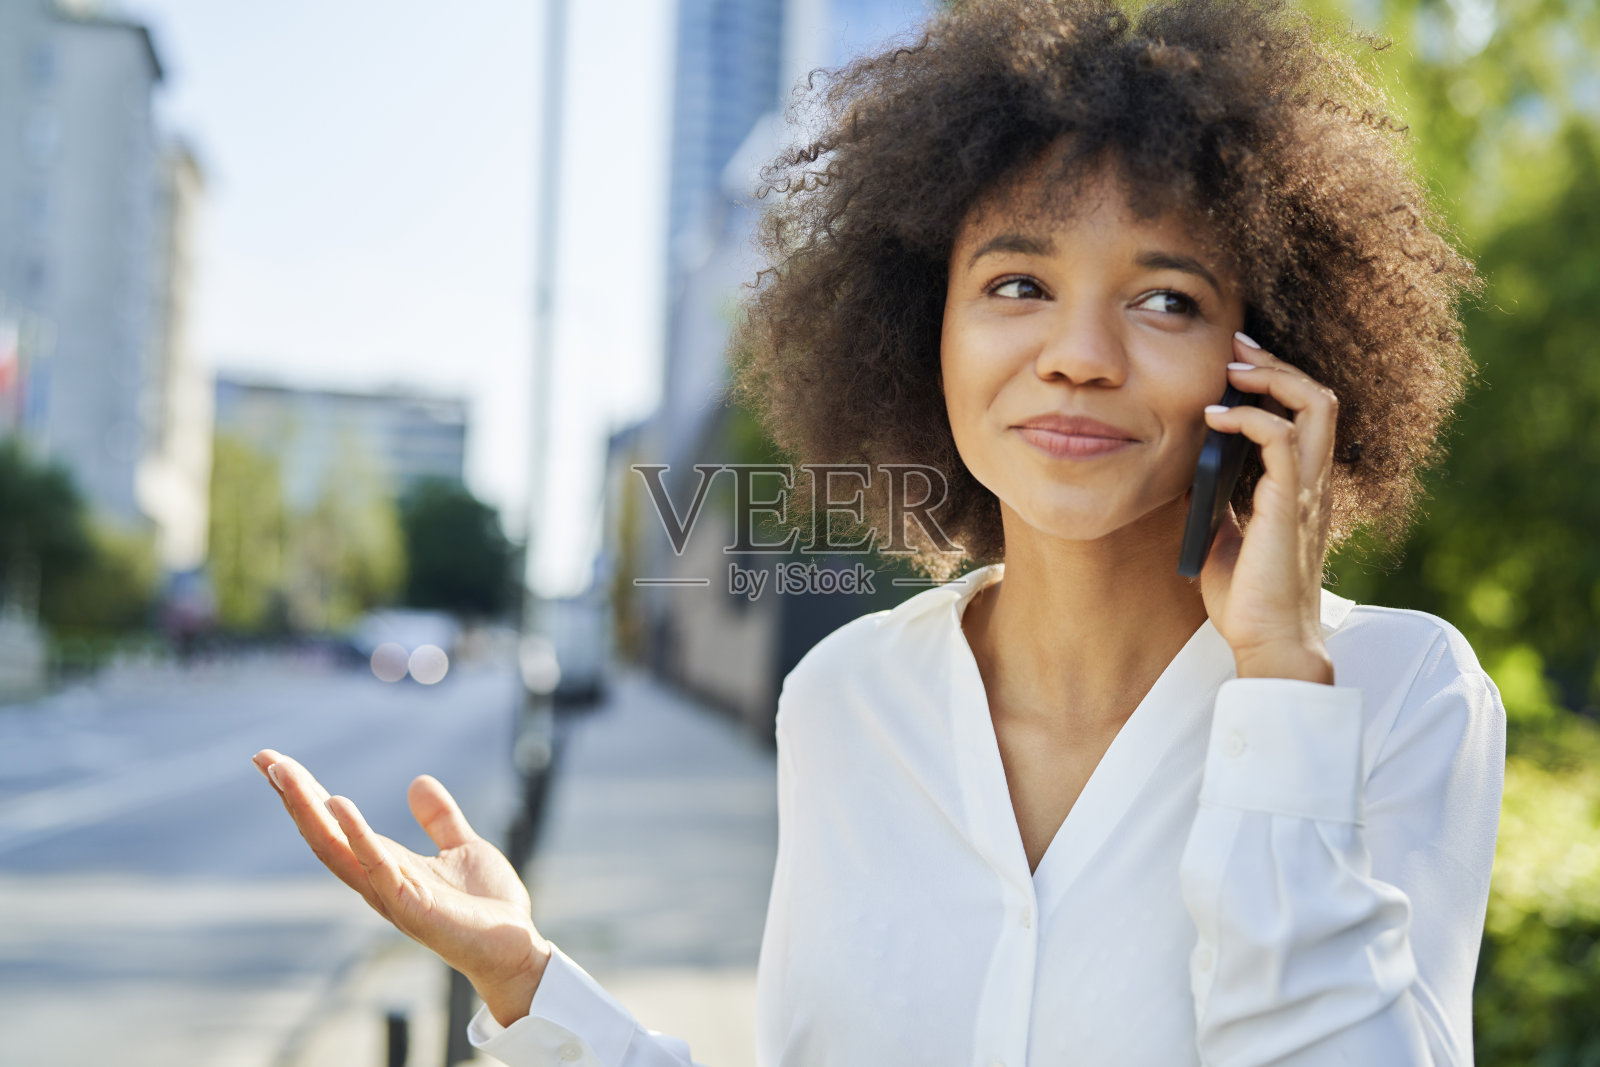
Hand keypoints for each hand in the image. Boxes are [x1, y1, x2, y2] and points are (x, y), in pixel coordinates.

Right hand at [251, 748, 550, 1026]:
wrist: (516, 948)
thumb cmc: (487, 907)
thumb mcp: (462, 847)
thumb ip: (439, 819)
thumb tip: (418, 781)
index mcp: (387, 864)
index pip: (336, 825)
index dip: (306, 794)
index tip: (275, 761)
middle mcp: (379, 880)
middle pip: (324, 834)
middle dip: (294, 797)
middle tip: (265, 758)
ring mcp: (391, 894)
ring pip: (337, 848)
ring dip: (309, 810)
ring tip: (285, 773)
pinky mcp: (411, 906)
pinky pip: (377, 865)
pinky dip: (356, 834)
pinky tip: (338, 803)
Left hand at [1196, 332, 1336, 684]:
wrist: (1267, 641)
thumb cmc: (1247, 597)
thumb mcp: (1222, 534)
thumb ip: (1214, 499)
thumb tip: (1183, 471)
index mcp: (1299, 489)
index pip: (1305, 415)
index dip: (1277, 381)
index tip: (1237, 363)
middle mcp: (1312, 483)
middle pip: (1319, 398)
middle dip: (1277, 363)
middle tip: (1237, 346)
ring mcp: (1305, 493)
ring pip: (1315, 407)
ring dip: (1272, 378)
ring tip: (1232, 371)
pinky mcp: (1289, 506)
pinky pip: (1284, 441)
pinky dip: (1252, 418)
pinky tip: (1216, 418)